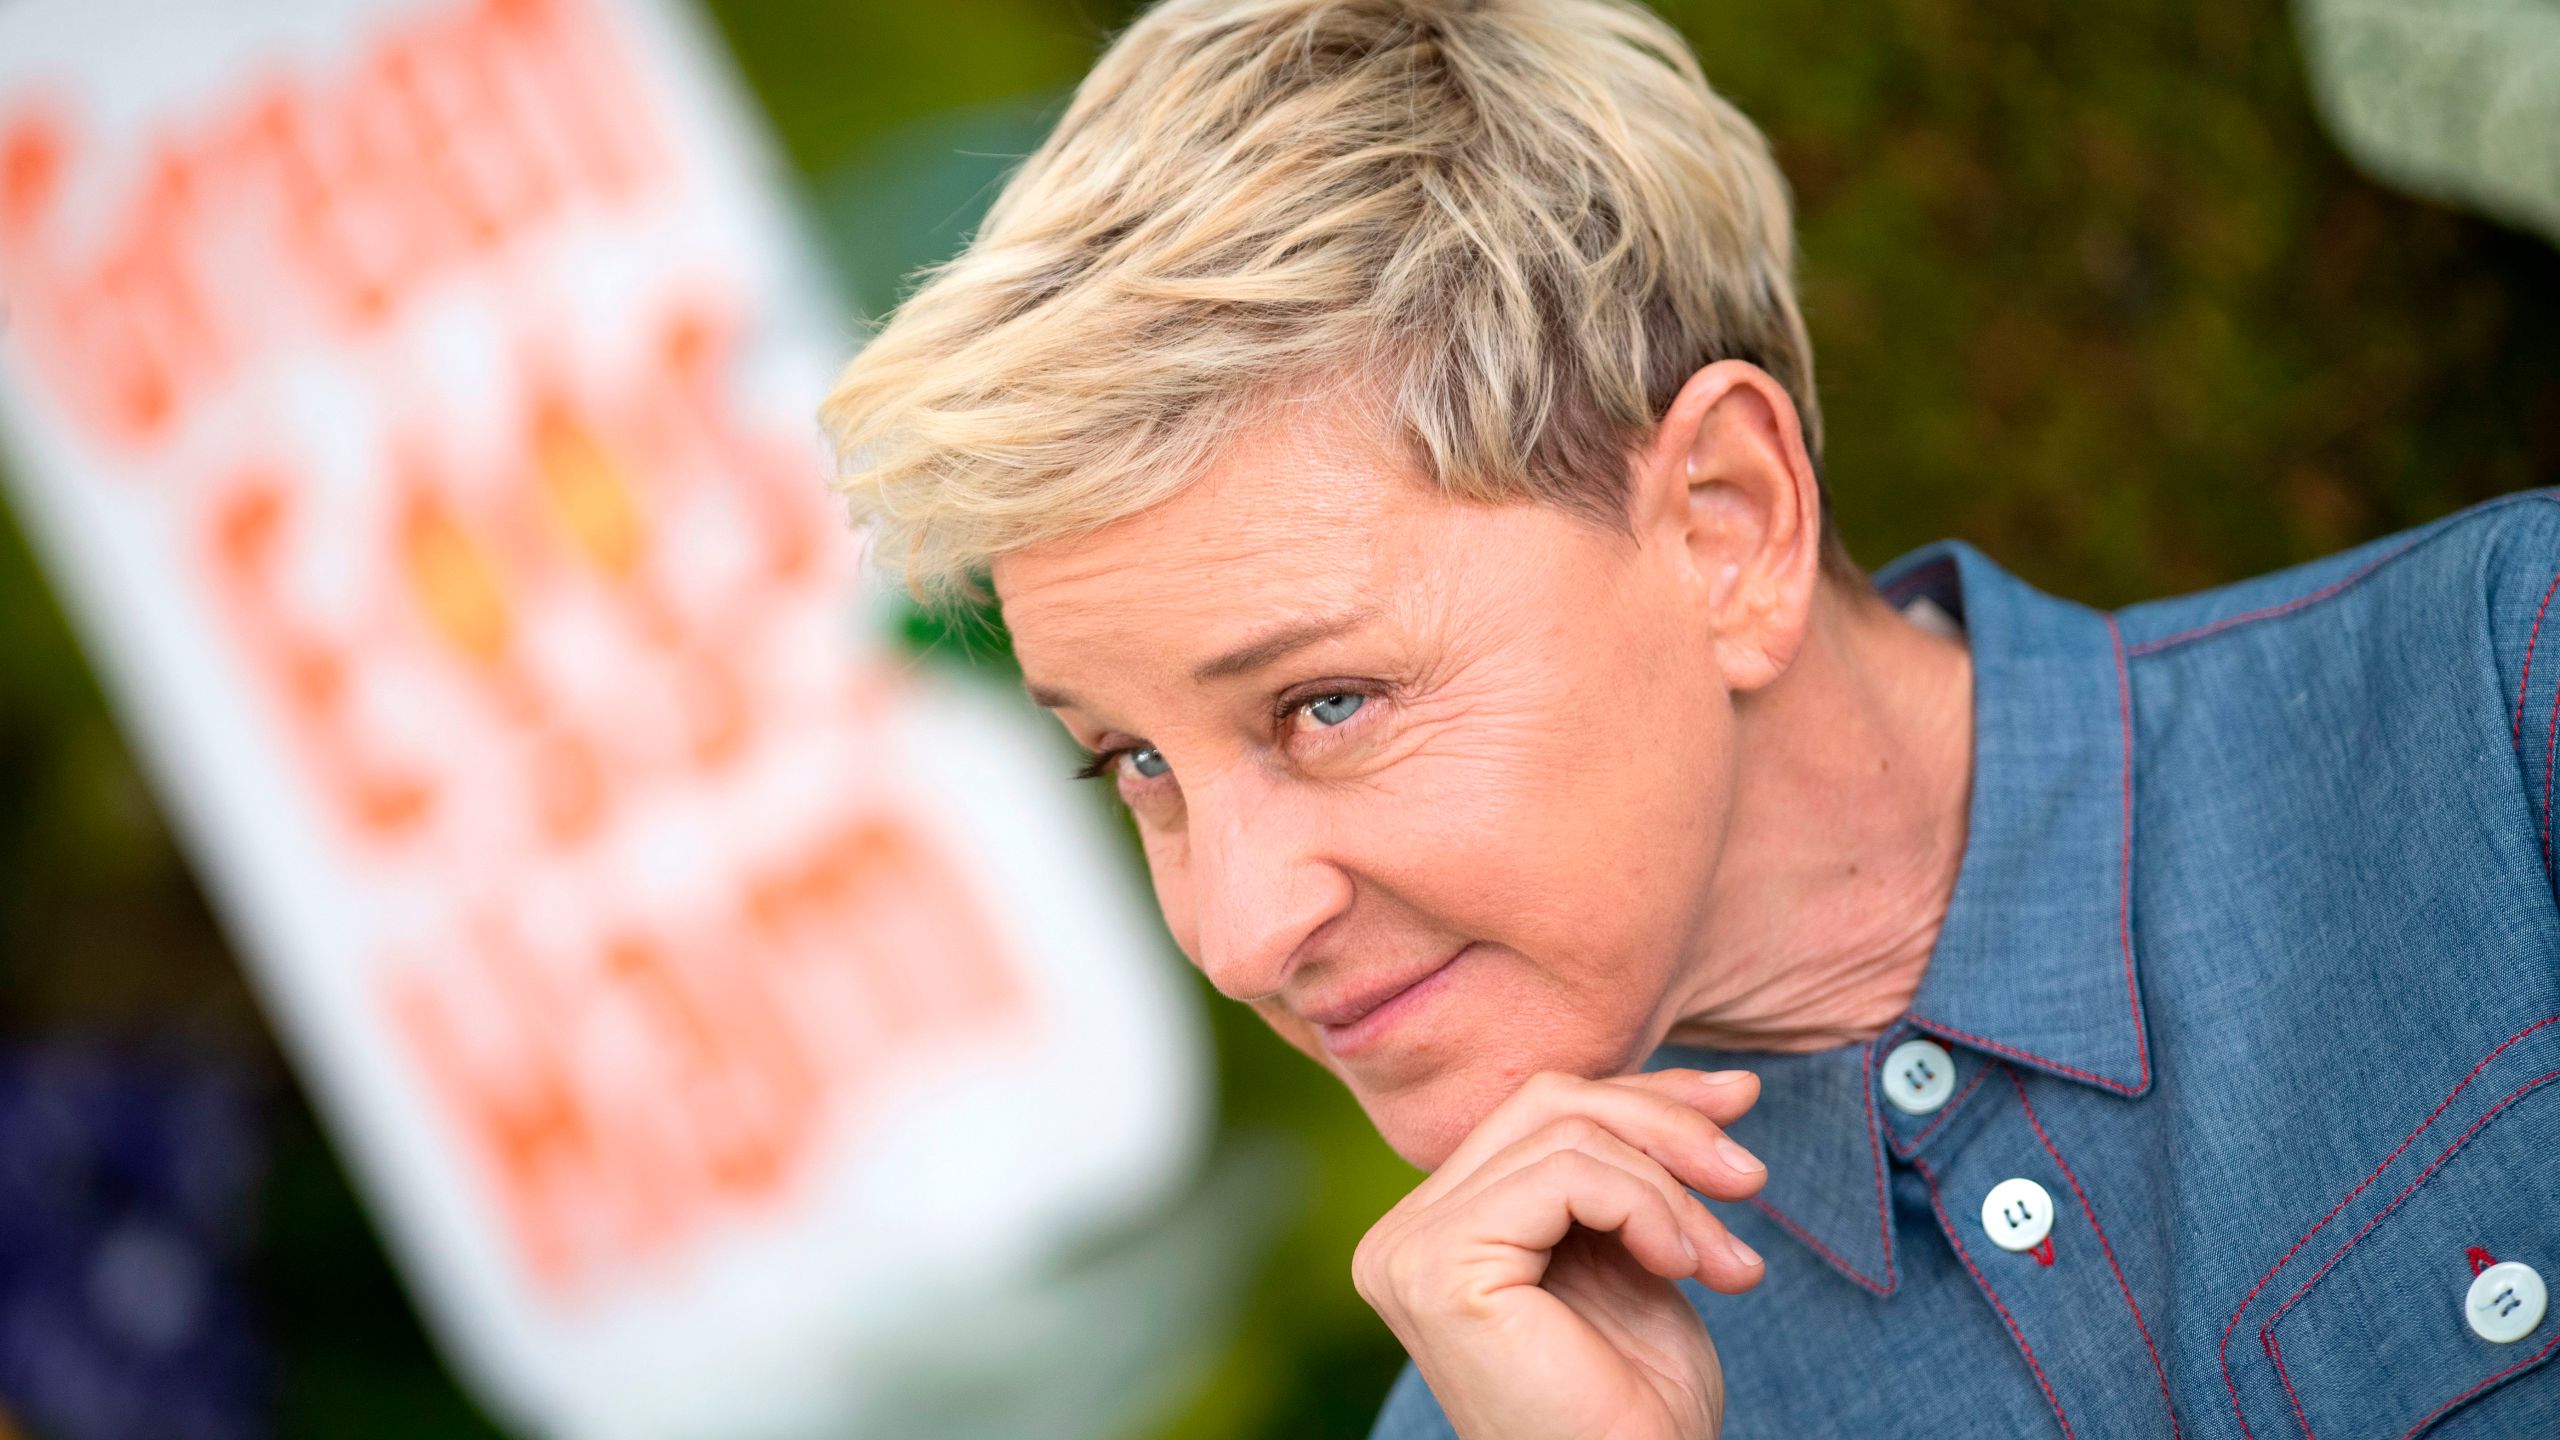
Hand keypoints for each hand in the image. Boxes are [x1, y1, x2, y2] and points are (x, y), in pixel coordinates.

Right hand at [1353, 1069, 1767, 1439]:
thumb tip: (1727, 1084)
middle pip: (1545, 1103)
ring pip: (1561, 1132)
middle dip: (1665, 1123)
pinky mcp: (1438, 1266)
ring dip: (1672, 1188)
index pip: (1538, 1112)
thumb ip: (1647, 1166)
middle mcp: (1404, 1233)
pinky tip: (1681, 1265)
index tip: (1740, 1108)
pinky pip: (1561, 1174)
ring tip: (1726, 1262)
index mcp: (1440, 1226)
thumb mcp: (1645, 1253)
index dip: (1645, 1098)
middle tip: (1749, 1180)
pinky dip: (1646, 1205)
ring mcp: (1410, 1249)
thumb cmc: (1636, 1407)